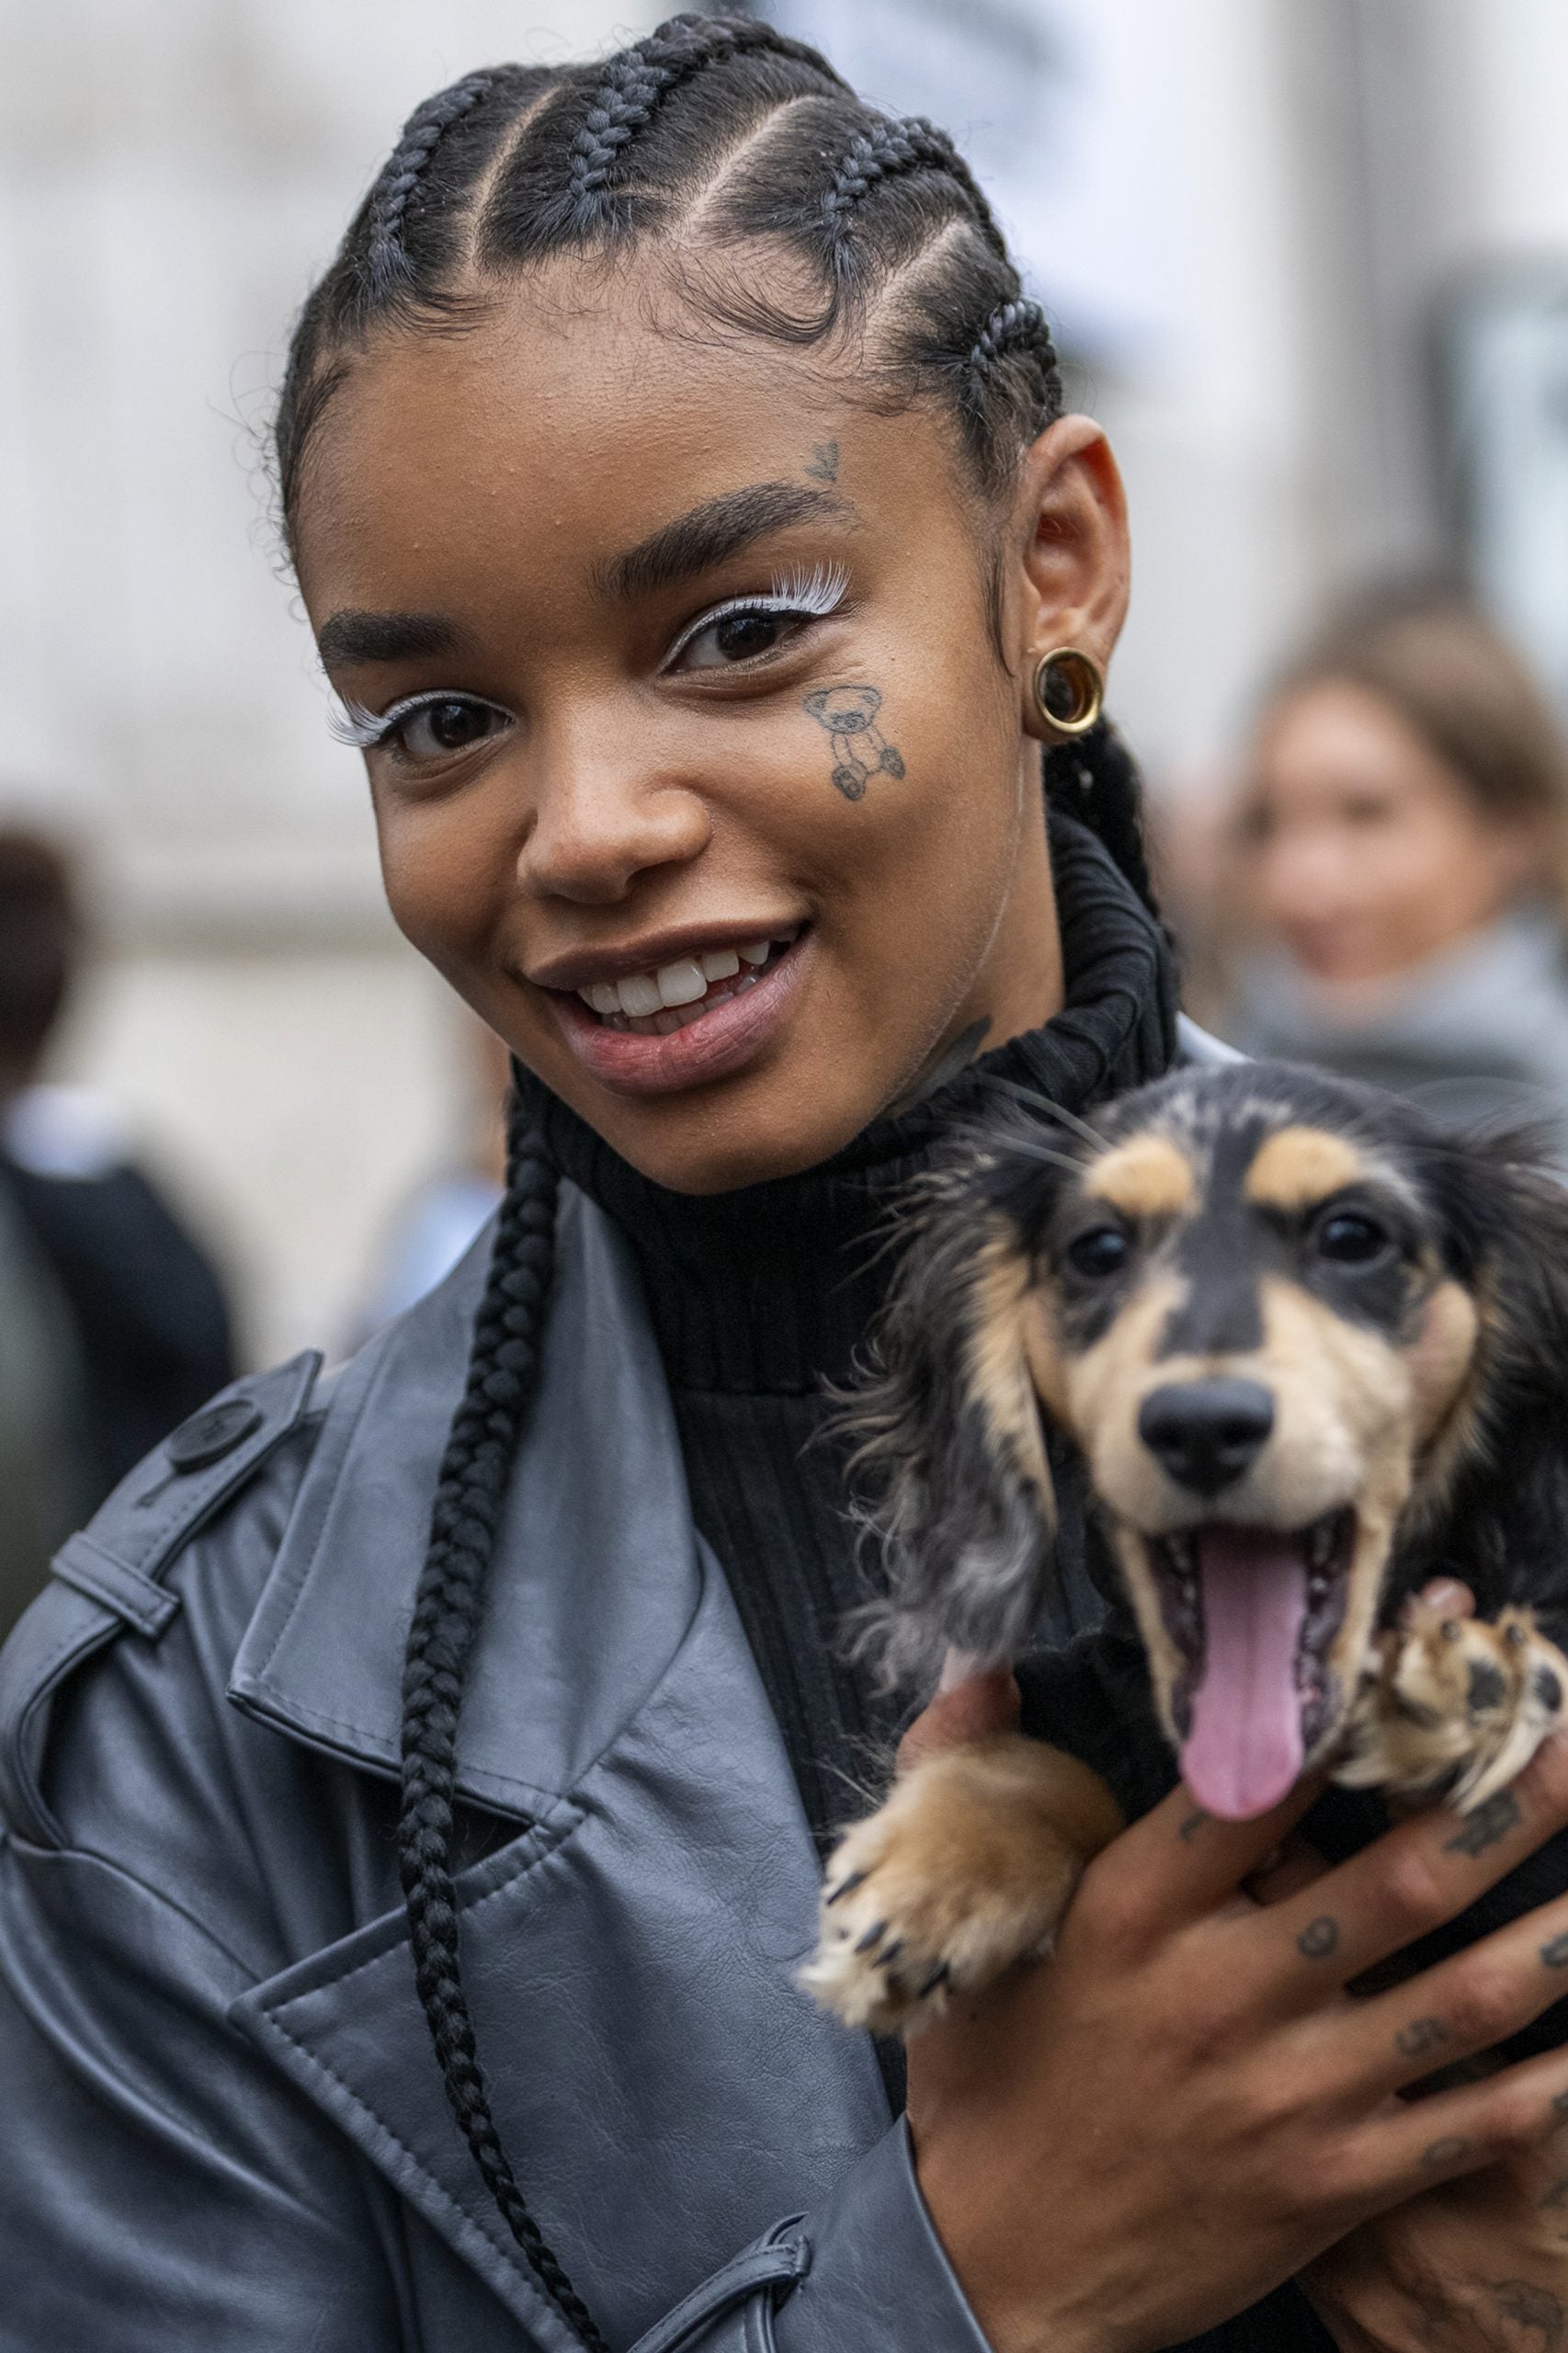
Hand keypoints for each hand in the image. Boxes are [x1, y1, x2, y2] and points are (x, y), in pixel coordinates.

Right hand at [900, 1674, 1567, 2352]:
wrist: (994, 2269)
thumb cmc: (985, 2081)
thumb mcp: (957, 1923)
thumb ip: (957, 1772)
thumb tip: (975, 1660)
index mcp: (1134, 1910)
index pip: (1267, 1783)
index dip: (1359, 1706)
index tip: (1428, 1643)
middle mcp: (1225, 1990)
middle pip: (1401, 1878)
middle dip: (1503, 1799)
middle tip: (1565, 1733)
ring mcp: (1289, 2094)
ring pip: (1461, 1997)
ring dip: (1553, 1929)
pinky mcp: (1331, 2185)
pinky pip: (1467, 2125)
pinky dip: (1545, 2082)